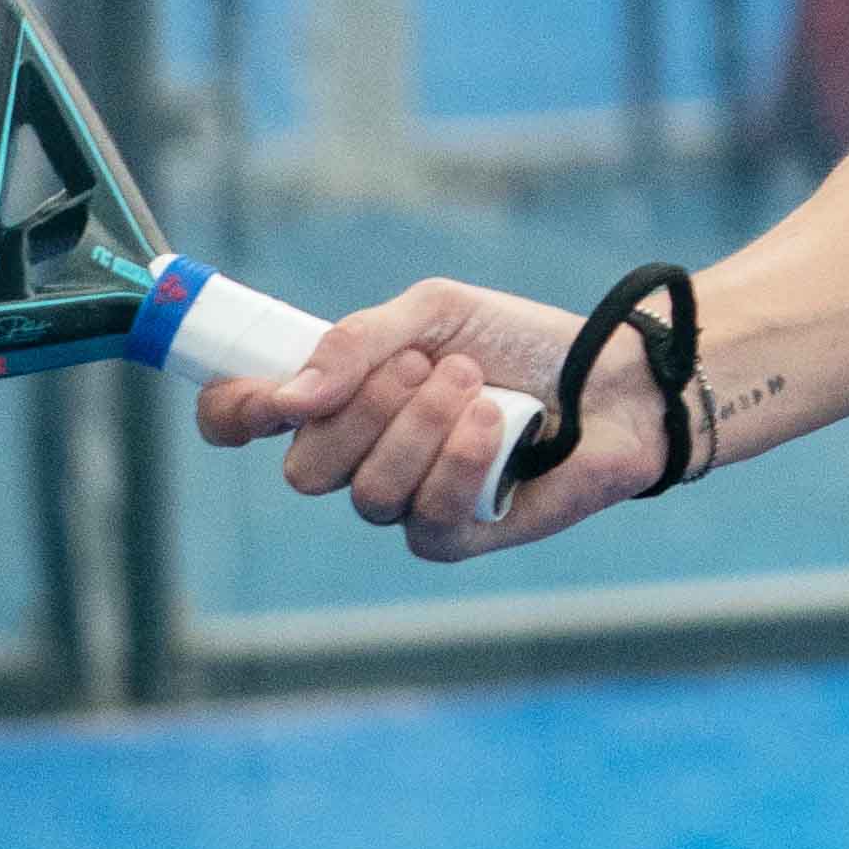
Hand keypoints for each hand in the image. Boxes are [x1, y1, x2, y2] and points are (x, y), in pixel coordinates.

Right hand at [187, 275, 654, 565]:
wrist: (612, 376)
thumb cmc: (519, 341)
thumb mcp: (436, 312)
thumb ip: (357, 341)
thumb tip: (293, 396)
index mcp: (335, 398)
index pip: (240, 421)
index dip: (236, 414)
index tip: (274, 395)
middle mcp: (358, 456)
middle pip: (304, 467)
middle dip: (365, 409)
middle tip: (426, 364)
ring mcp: (403, 501)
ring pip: (368, 492)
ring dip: (424, 426)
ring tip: (477, 384)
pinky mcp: (453, 535)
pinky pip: (425, 518)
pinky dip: (460, 461)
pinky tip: (494, 424)